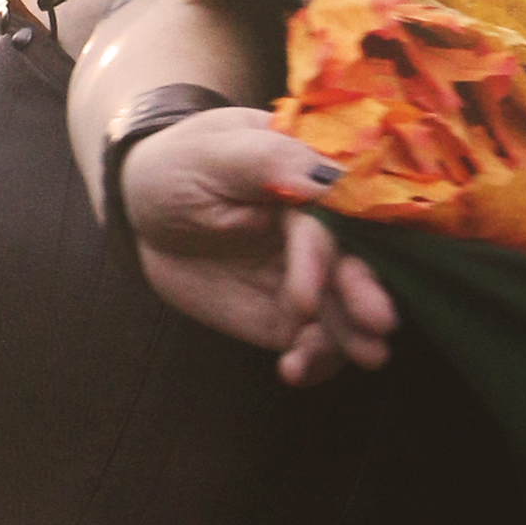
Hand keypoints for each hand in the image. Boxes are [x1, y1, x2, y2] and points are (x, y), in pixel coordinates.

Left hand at [116, 108, 398, 385]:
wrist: (147, 211)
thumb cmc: (182, 165)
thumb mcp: (214, 153)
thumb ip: (267, 160)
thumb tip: (324, 178)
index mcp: (312, 182)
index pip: (332, 219)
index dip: (324, 257)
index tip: (317, 290)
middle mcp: (322, 232)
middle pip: (353, 267)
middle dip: (364, 297)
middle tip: (378, 325)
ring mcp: (308, 279)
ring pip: (341, 312)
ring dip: (352, 337)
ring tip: (363, 358)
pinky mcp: (289, 317)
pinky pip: (312, 344)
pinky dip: (312, 361)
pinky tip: (294, 371)